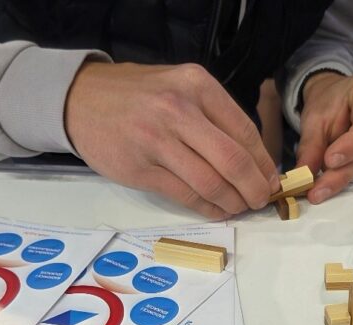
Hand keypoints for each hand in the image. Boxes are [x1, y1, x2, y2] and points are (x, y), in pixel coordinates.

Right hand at [64, 62, 280, 219]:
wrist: (80, 99)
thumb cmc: (138, 96)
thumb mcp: (179, 87)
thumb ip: (213, 115)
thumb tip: (254, 158)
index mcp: (196, 85)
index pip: (244, 131)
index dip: (263, 162)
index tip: (271, 179)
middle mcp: (179, 110)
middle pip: (233, 160)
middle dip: (255, 187)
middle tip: (261, 200)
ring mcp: (157, 140)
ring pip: (211, 182)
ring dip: (232, 202)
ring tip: (239, 207)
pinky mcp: (140, 169)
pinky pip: (185, 194)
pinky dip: (208, 208)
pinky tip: (216, 210)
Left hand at [297, 72, 352, 203]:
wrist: (340, 100)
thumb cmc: (329, 104)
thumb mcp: (313, 120)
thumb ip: (310, 147)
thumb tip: (304, 176)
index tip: (330, 161)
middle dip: (343, 172)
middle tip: (318, 190)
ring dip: (348, 176)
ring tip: (322, 184)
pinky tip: (340, 173)